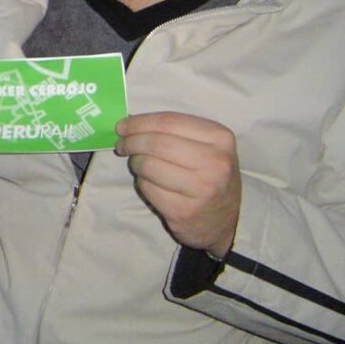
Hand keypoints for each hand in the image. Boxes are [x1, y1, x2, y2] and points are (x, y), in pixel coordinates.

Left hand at [115, 112, 241, 257]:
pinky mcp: (184, 211)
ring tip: (137, 163)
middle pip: (157, 143)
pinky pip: (148, 188)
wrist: (222, 220)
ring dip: (136, 162)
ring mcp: (201, 189)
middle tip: (122, 145)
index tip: (122, 126)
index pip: (168, 122)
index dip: (139, 122)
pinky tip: (149, 182)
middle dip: (132, 141)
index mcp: (220, 138)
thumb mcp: (206, 146)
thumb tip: (130, 123)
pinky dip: (142, 182)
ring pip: (149, 165)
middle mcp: (215, 162)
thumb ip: (174, 131)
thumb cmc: (209, 174)